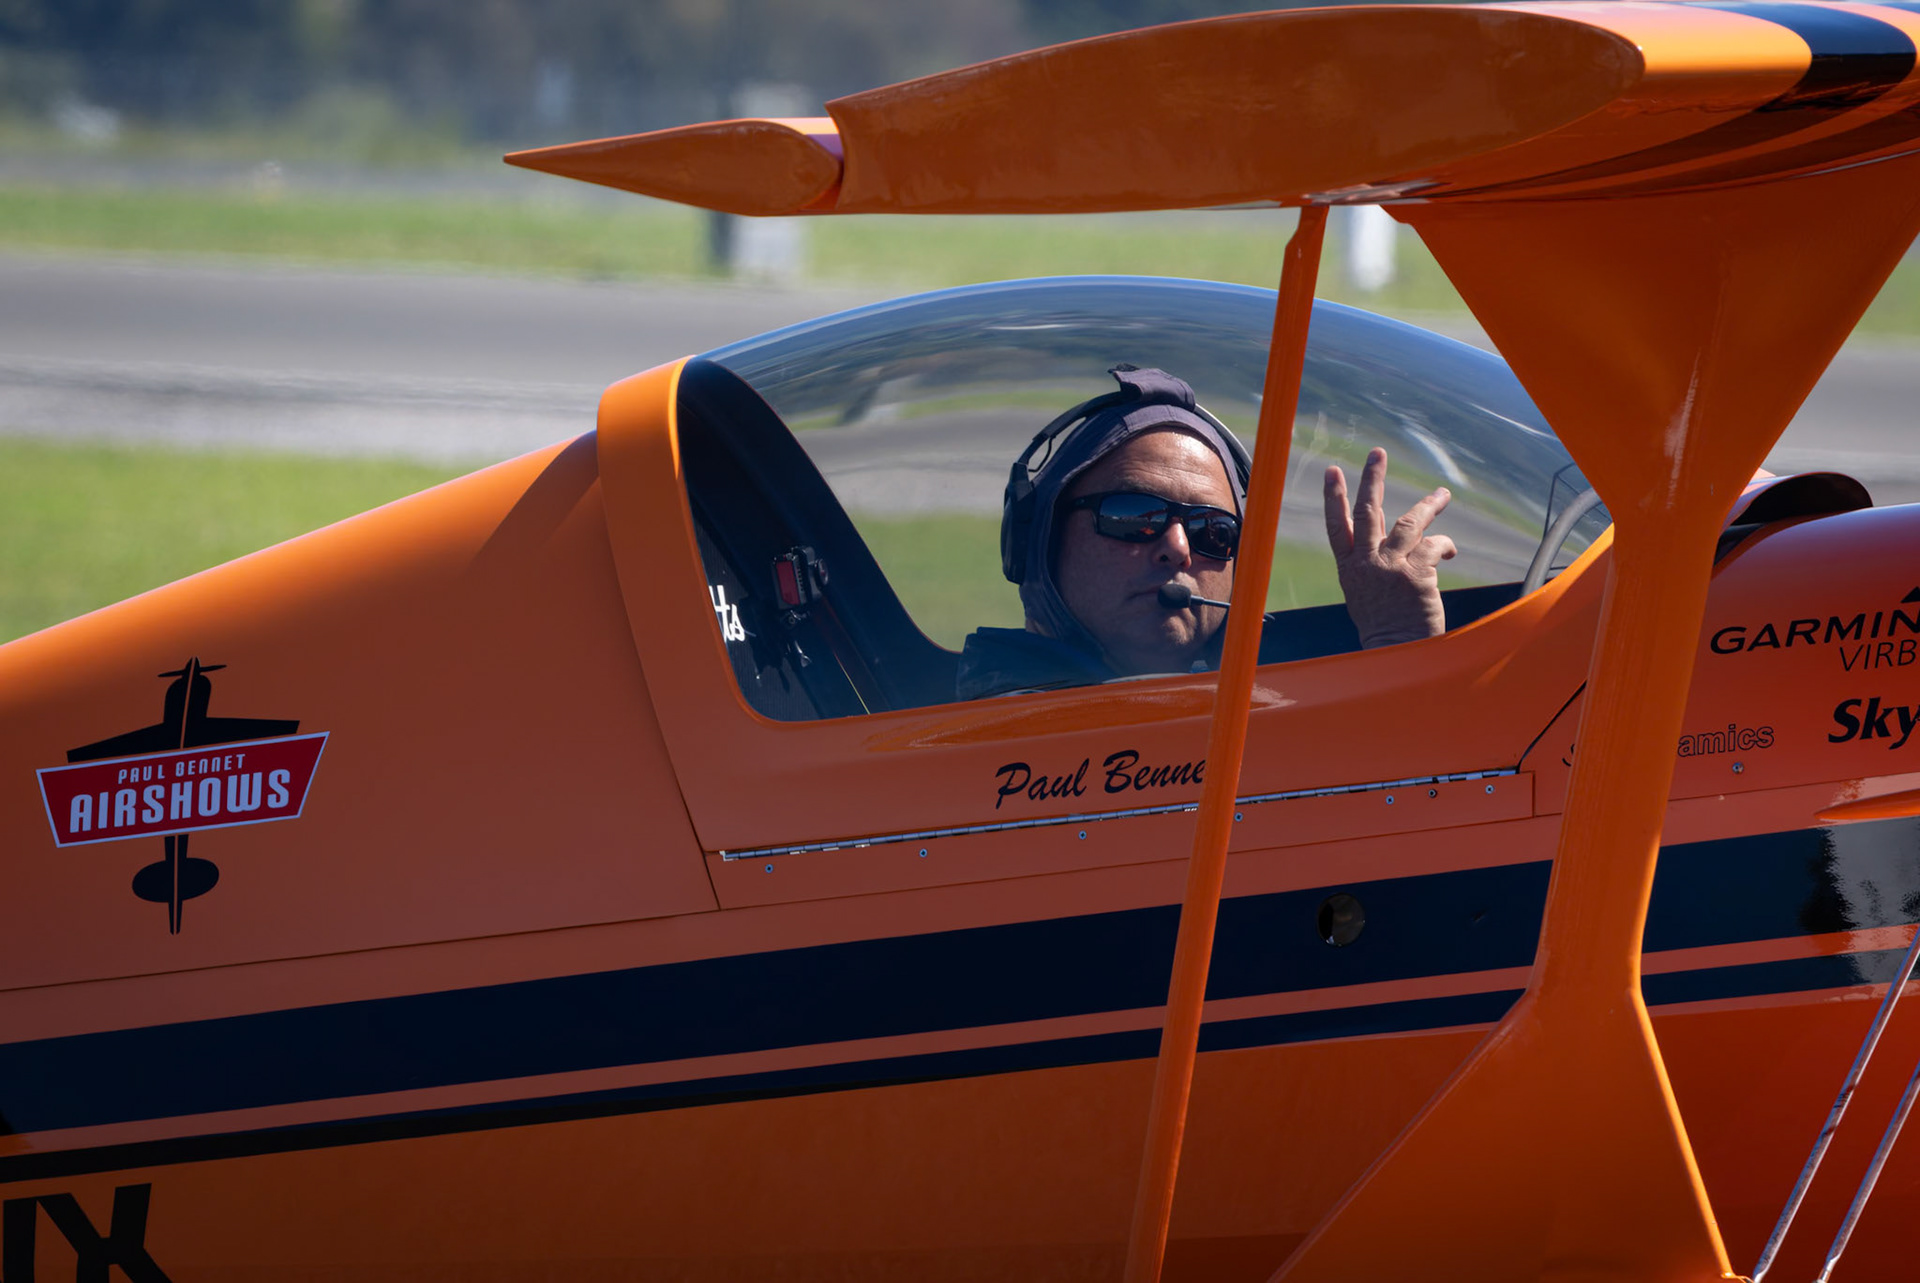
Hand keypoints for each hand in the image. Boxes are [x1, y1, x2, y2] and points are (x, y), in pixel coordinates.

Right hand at [1322, 447, 1455, 648]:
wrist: (1397, 654)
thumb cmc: (1385, 629)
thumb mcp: (1367, 594)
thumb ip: (1374, 562)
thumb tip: (1392, 533)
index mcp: (1350, 569)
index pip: (1337, 526)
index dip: (1334, 497)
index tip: (1331, 471)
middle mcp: (1366, 564)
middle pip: (1367, 512)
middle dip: (1372, 479)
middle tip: (1377, 452)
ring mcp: (1390, 567)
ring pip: (1409, 523)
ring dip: (1428, 505)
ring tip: (1442, 493)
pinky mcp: (1416, 574)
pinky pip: (1434, 546)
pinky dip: (1446, 545)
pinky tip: (1452, 550)